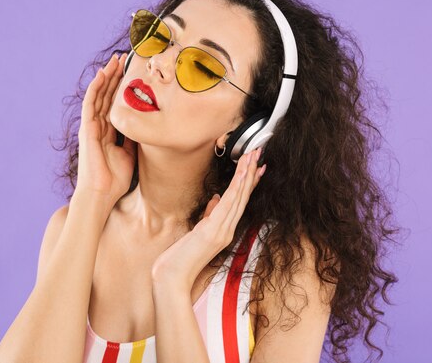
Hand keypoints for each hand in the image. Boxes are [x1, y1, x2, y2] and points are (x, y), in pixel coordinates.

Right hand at [75, 53, 136, 202]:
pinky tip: (102, 74)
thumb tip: (145, 126)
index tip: (132, 71)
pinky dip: (96, 88)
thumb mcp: (131, 153)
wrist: (101, 193)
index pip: (114, 103)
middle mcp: (98, 125)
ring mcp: (91, 126)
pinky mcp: (86, 129)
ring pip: (98, 95)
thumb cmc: (114, 179)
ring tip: (116, 60)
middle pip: (106, 95)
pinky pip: (90, 104)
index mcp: (108, 131)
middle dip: (115, 76)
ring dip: (106, 76)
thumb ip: (134, 139)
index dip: (122, 86)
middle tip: (124, 58)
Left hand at [151, 147, 265, 291]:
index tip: (256, 166)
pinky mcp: (213, 231)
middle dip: (251, 173)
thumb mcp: (196, 233)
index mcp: (223, 230)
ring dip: (246, 175)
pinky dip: (237, 189)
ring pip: (238, 198)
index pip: (239, 202)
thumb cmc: (181, 259)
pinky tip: (242, 175)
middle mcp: (227, 230)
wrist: (173, 278)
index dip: (249, 183)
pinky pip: (228, 205)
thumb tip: (214, 199)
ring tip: (252, 157)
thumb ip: (208, 216)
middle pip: (243, 197)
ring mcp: (222, 231)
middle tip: (259, 153)